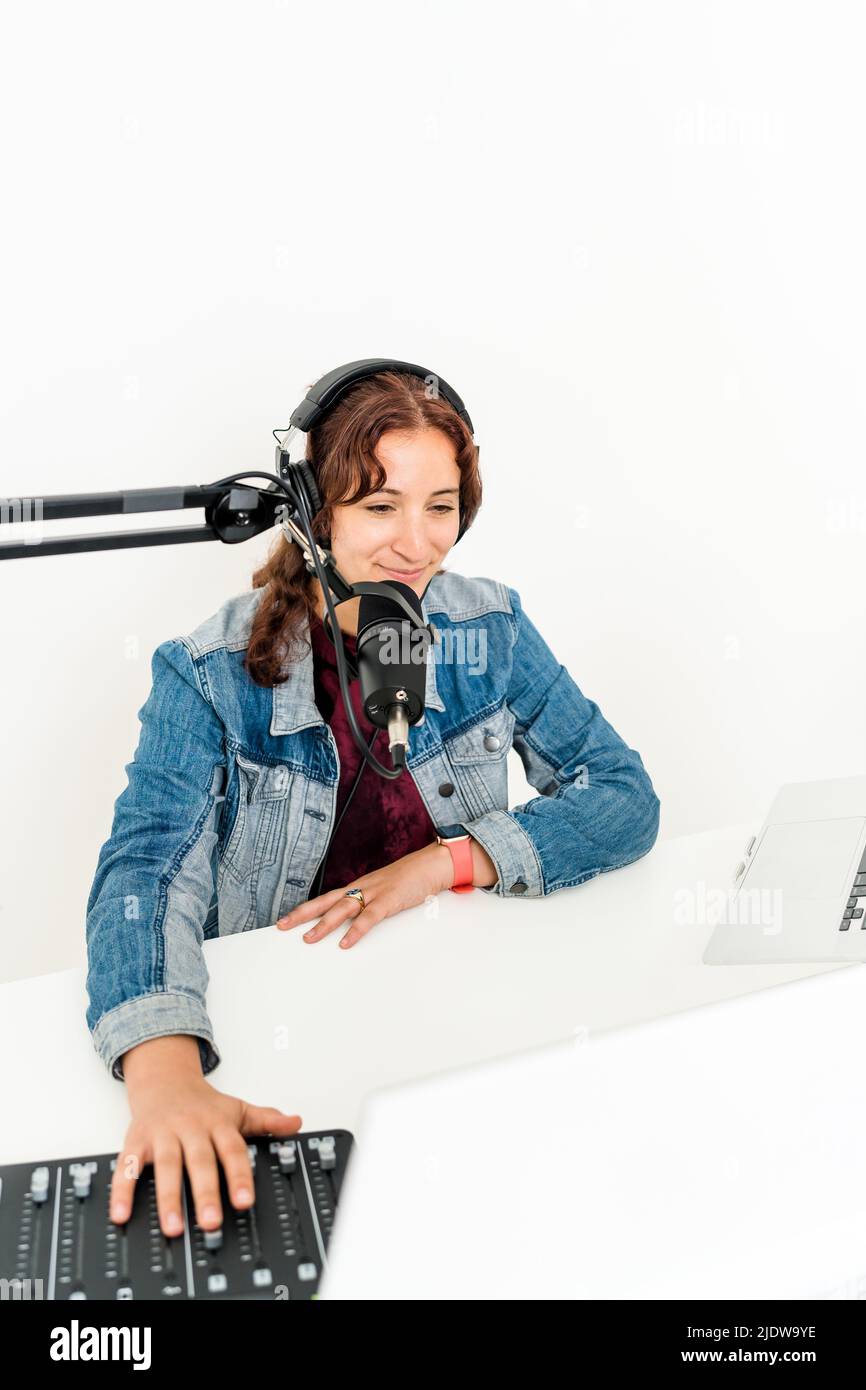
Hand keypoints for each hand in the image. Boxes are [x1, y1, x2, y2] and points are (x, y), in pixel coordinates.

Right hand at [110, 1066, 301, 1237]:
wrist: (165, 1080)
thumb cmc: (202, 1104)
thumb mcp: (237, 1109)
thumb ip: (267, 1120)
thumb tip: (296, 1123)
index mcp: (217, 1124)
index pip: (232, 1150)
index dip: (239, 1176)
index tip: (244, 1202)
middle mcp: (190, 1128)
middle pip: (199, 1161)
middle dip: (205, 1192)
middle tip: (211, 1222)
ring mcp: (162, 1134)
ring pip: (166, 1165)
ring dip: (168, 1197)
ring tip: (173, 1226)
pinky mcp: (137, 1141)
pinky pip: (128, 1166)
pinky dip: (123, 1190)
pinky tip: (122, 1213)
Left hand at [276, 842, 456, 949]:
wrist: (430, 865)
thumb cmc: (409, 878)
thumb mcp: (383, 890)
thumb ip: (369, 904)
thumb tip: (354, 923)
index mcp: (358, 887)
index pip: (325, 898)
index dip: (305, 909)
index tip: (286, 920)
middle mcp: (361, 888)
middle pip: (326, 901)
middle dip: (302, 914)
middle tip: (282, 926)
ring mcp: (374, 893)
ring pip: (343, 909)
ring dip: (324, 924)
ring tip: (308, 939)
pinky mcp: (389, 901)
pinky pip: (369, 918)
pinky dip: (356, 931)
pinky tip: (346, 943)